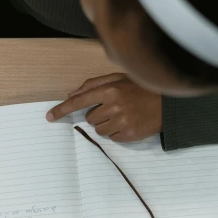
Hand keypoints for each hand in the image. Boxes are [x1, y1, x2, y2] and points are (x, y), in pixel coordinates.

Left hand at [46, 73, 161, 141]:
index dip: (62, 109)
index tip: (49, 116)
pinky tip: (128, 123)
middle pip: (90, 118)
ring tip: (122, 116)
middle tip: (114, 109)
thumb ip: (94, 84)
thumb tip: (71, 94)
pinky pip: (112, 138)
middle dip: (98, 115)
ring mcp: (122, 122)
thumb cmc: (141, 88)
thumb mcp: (119, 78)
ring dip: (106, 125)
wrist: (167, 104)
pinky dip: (117, 132)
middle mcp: (114, 106)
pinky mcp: (129, 135)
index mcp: (110, 90)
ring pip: (99, 130)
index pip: (79, 101)